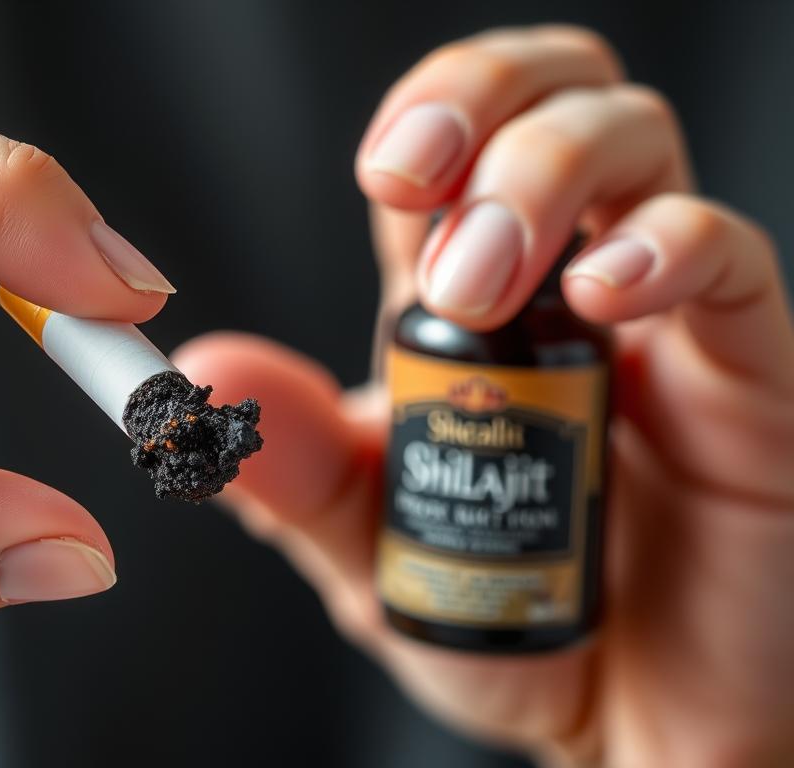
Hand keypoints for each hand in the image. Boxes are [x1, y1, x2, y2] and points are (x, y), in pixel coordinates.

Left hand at [176, 26, 793, 766]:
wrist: (629, 722)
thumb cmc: (506, 619)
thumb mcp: (372, 549)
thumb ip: (294, 470)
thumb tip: (197, 383)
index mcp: (459, 311)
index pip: (442, 154)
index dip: (416, 126)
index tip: (380, 171)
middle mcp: (560, 285)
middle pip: (545, 96)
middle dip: (476, 102)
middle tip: (414, 183)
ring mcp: (660, 314)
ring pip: (634, 138)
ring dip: (544, 172)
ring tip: (482, 282)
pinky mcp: (748, 369)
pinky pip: (732, 257)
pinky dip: (671, 247)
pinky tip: (608, 293)